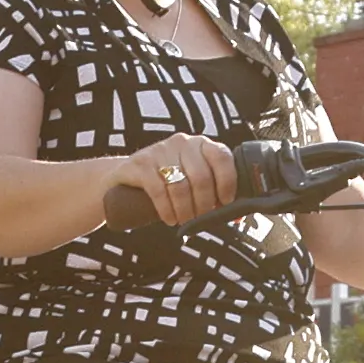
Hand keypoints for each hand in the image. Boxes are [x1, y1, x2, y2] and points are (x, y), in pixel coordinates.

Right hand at [110, 130, 239, 228]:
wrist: (124, 177)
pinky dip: (166, 210)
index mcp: (201, 145)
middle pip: (201, 177)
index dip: (227, 182)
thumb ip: (213, 193)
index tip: (226, 202)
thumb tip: (238, 215)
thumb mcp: (191, 182)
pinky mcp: (140, 164)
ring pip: (181, 186)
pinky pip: (159, 191)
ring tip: (183, 220)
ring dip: (185, 211)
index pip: (221, 156)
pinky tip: (169, 218)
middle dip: (204, 204)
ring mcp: (160, 151)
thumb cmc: (166, 182)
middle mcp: (182, 143)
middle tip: (199, 218)